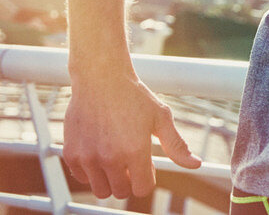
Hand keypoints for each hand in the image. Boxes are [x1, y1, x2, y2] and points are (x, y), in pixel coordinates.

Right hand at [62, 72, 200, 198]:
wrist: (101, 77)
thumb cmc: (132, 95)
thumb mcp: (161, 117)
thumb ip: (177, 145)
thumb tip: (196, 164)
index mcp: (135, 151)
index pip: (142, 189)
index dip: (146, 178)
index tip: (145, 165)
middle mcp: (110, 158)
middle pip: (121, 192)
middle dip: (129, 180)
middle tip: (129, 159)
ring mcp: (88, 157)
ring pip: (101, 189)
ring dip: (109, 179)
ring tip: (114, 157)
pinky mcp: (72, 154)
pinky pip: (82, 178)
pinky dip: (90, 171)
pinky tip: (98, 152)